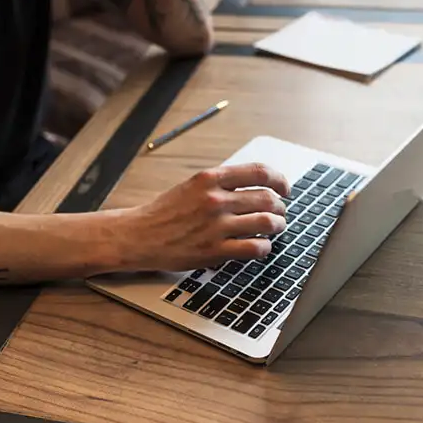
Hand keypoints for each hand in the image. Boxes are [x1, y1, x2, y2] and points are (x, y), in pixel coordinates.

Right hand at [117, 163, 289, 271]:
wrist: (138, 236)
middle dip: (279, 207)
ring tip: (275, 229)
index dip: (279, 179)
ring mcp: (216, 225)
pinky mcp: (214, 250)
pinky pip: (254, 247)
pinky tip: (261, 246)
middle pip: (266, 198)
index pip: (258, 172)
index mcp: (210, 178)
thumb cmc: (163, 213)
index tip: (284, 188)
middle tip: (279, 213)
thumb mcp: (191, 186)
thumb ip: (220, 184)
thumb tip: (252, 186)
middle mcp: (215, 199)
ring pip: (266, 222)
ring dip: (277, 226)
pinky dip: (264, 247)